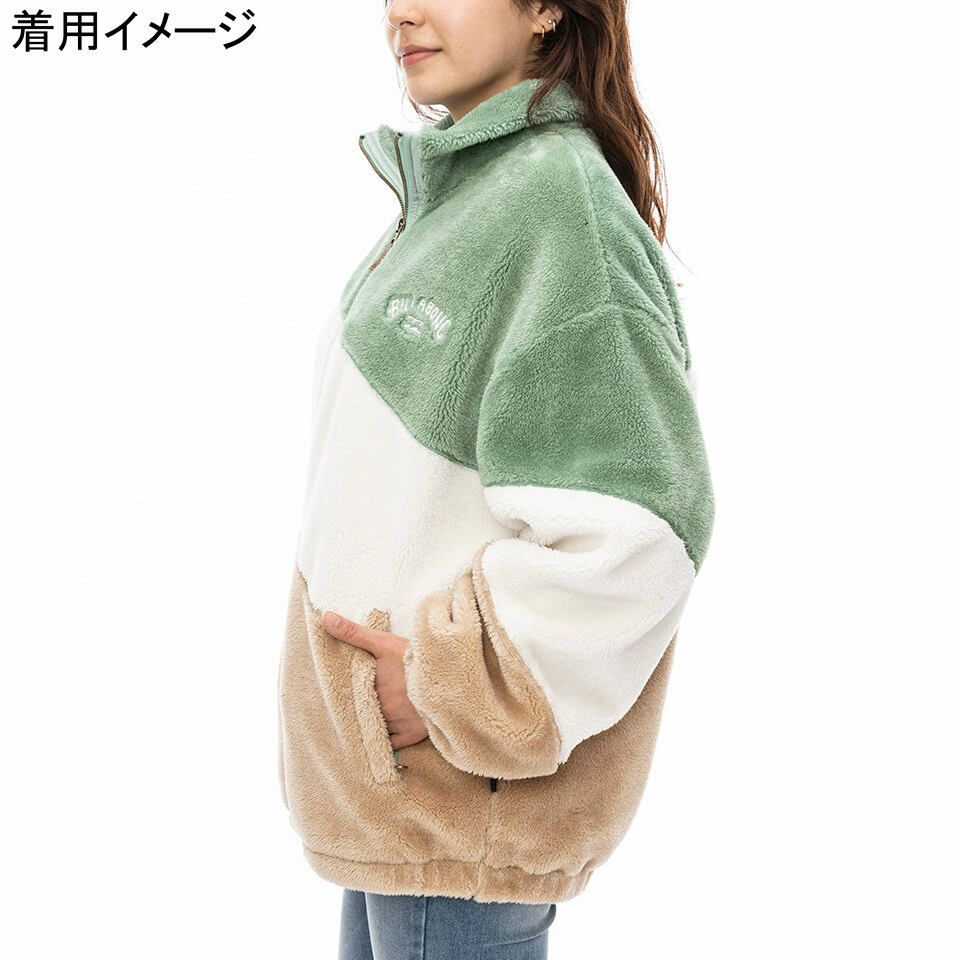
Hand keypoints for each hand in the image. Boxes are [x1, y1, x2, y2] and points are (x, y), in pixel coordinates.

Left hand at [321, 611, 429, 749]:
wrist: (451, 674)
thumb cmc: (414, 656)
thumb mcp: (383, 641)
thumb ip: (353, 632)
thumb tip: (325, 618)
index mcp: (372, 687)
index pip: (350, 696)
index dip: (347, 694)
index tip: (344, 693)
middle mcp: (382, 709)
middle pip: (363, 712)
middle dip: (360, 708)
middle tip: (359, 702)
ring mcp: (396, 723)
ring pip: (374, 728)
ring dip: (372, 723)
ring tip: (373, 716)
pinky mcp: (412, 734)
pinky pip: (391, 744)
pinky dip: (386, 740)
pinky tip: (383, 733)